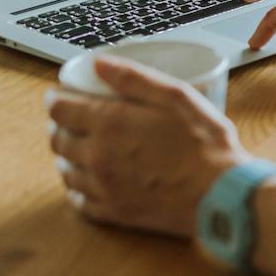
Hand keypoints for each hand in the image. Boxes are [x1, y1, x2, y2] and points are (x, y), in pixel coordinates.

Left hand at [45, 56, 248, 237]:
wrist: (220, 194)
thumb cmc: (205, 143)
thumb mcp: (177, 96)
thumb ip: (135, 77)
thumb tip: (99, 63)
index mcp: (110, 124)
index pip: (61, 110)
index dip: (55, 99)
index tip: (59, 96)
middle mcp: (98, 156)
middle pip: (58, 140)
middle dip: (59, 126)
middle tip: (71, 120)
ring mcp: (103, 187)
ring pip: (65, 170)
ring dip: (67, 155)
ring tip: (80, 147)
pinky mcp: (113, 211)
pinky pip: (79, 199)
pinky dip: (77, 186)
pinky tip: (88, 180)